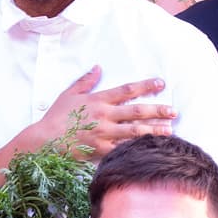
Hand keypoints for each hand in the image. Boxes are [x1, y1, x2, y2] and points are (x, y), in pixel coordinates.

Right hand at [39, 65, 174, 158]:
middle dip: (157, 110)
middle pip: (136, 111)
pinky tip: (150, 149)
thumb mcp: (69, 94)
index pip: (126, 90)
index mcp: (98, 100)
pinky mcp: (100, 150)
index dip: (145, 86)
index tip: (161, 83)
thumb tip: (98, 67)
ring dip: (154, 130)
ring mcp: (103, 134)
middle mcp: (104, 116)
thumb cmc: (55, 117)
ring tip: (170, 130)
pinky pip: (122, 149)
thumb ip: (85, 81)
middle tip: (174, 111)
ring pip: (134, 132)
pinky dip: (137, 149)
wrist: (44, 140)